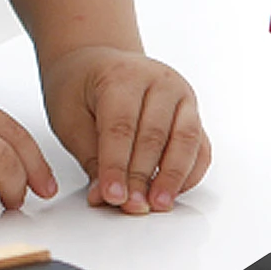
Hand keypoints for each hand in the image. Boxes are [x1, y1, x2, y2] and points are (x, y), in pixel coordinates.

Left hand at [41, 45, 209, 213]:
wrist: (96, 63)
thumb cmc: (80, 88)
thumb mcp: (70, 118)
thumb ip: (91, 158)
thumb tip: (106, 196)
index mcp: (121, 75)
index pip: (121, 127)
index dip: (117, 166)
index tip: (113, 196)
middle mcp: (158, 80)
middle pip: (155, 136)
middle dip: (142, 177)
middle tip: (132, 206)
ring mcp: (181, 95)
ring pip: (186, 140)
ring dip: (172, 177)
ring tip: (158, 204)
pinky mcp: (192, 112)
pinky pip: (200, 146)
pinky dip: (190, 172)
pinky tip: (173, 191)